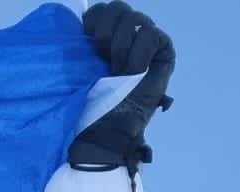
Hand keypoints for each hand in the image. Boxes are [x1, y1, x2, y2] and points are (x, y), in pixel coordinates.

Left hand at [69, 4, 174, 171]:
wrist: (104, 131)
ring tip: (117, 73)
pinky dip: (138, 56)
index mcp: (104, 39)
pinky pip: (150, 34)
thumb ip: (79, 45)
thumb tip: (76, 18)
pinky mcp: (163, 51)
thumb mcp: (76, 72)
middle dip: (104, 32)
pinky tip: (133, 73)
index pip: (100, 10)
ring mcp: (145, 43)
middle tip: (101, 59)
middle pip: (117, 7)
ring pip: (134, 18)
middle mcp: (125, 37)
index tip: (85, 45)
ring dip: (119, 49)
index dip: (91, 23)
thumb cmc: (88, 108)